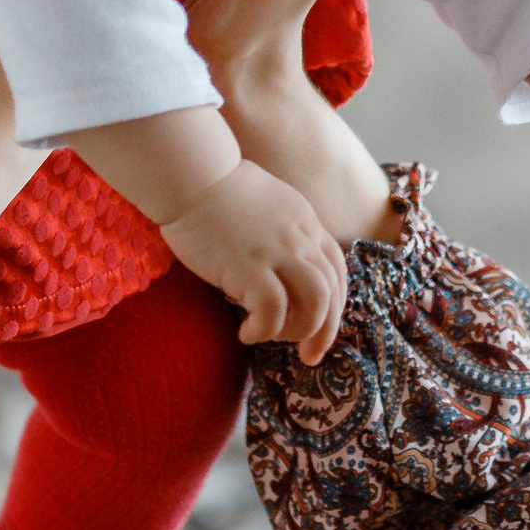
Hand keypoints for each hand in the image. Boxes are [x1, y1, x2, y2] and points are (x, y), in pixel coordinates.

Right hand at [162, 155, 349, 361]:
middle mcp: (300, 239)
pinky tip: (246, 334)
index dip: (336, 304)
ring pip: (315, 303)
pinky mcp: (249, 266)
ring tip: (273, 340)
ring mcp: (277, 252)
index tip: (323, 328)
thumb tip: (277, 268)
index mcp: (306, 223)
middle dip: (325, 331)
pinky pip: (272, 311)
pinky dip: (264, 330)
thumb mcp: (268, 203)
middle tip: (309, 356)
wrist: (193, 173)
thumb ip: (281, 232)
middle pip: (331, 292)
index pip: (336, 271)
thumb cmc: (217, 189)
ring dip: (299, 331)